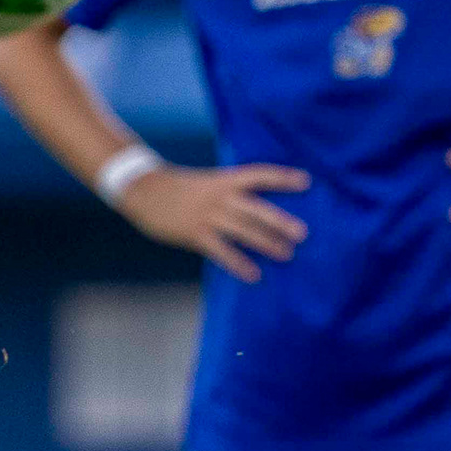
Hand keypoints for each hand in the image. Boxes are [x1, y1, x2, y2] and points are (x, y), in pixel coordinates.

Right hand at [119, 162, 310, 282]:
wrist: (144, 189)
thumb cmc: (178, 188)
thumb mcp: (207, 182)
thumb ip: (229, 193)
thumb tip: (253, 209)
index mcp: (225, 180)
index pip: (260, 175)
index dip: (283, 178)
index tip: (306, 182)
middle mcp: (220, 196)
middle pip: (257, 208)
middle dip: (280, 221)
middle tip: (303, 233)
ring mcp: (208, 215)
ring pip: (243, 230)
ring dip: (266, 243)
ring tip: (286, 255)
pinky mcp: (195, 234)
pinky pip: (222, 251)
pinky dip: (239, 264)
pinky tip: (254, 275)